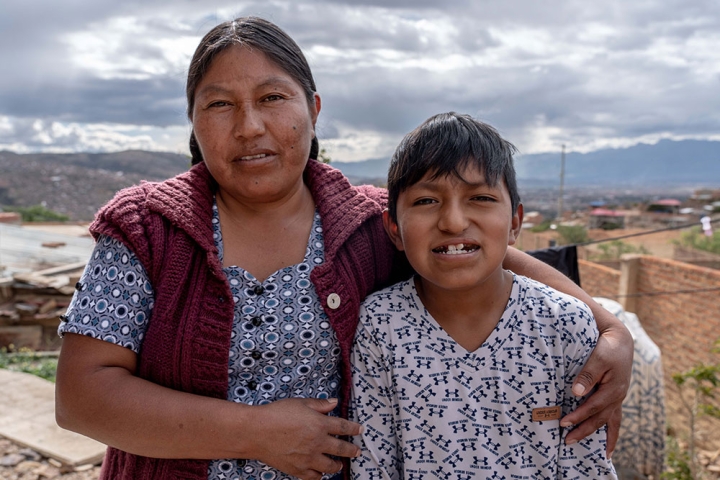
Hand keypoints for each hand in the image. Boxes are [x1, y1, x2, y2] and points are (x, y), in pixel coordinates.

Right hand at [245, 397, 362, 479]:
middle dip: (352, 450)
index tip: (360, 430)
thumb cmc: (277, 414)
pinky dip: (319, 475)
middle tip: (356, 451)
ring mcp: (308, 458)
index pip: (343, 427)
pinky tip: (321, 472)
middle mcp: (318, 443)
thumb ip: (319, 404)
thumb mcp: (300, 403)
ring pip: (330, 466)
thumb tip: (333, 402)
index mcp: (320, 424)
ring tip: (339, 464)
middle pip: (342, 448)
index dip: (354, 428)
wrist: (257, 431)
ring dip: (337, 465)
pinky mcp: (298, 469)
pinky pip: (314, 476)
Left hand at [560, 308, 632, 456]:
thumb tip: (576, 393)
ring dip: (599, 436)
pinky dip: (612, 433)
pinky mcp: (616, 397)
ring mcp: (618, 398)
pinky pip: (615, 419)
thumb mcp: (598, 358)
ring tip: (597, 455)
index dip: (578, 416)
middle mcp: (617, 397)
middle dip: (584, 431)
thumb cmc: (607, 348)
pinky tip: (608, 446)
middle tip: (567, 441)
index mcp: (613, 389)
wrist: (621, 340)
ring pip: (609, 422)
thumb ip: (587, 375)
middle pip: (600, 419)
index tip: (563, 423)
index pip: (592, 407)